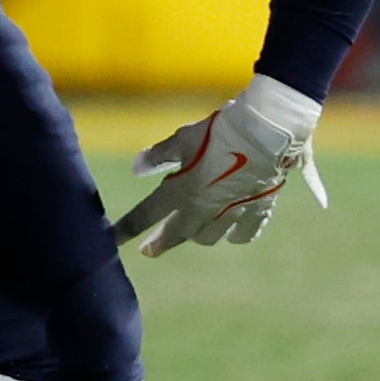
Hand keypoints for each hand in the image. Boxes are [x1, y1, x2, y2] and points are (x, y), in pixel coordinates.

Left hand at [113, 74, 325, 256]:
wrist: (267, 133)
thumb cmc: (220, 131)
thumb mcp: (183, 138)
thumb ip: (158, 156)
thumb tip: (136, 168)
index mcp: (181, 191)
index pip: (145, 216)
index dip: (126, 229)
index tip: (112, 240)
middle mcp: (204, 210)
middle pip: (176, 235)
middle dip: (160, 242)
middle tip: (149, 249)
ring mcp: (232, 214)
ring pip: (208, 237)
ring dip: (196, 235)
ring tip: (192, 232)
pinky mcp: (257, 211)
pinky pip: (243, 234)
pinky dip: (235, 234)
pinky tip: (232, 231)